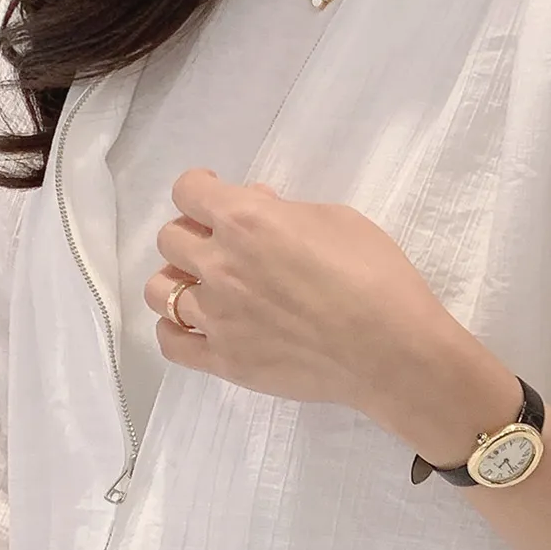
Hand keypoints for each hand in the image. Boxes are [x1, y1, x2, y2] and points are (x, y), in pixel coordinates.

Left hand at [146, 168, 498, 455]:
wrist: (390, 350)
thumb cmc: (374, 273)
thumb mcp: (333, 218)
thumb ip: (283, 210)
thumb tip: (257, 207)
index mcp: (244, 220)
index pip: (187, 190)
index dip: (200, 188)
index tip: (213, 194)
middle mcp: (219, 265)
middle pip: (170, 239)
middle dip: (192, 232)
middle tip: (221, 242)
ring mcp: (216, 318)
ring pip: (159, 291)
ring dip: (178, 280)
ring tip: (205, 285)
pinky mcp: (223, 361)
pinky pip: (170, 343)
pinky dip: (175, 329)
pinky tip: (195, 324)